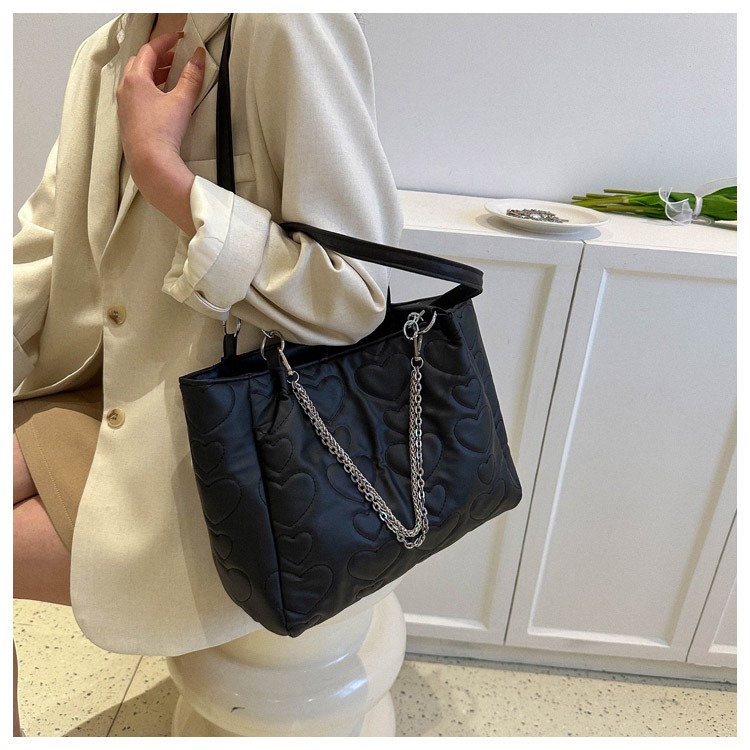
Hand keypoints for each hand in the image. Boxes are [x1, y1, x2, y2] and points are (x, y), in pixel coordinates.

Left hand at [116, 32, 205, 234]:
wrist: (150, 163)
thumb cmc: (161, 133)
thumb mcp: (182, 101)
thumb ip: (191, 78)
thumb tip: (198, 59)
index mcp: (135, 79)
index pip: (149, 51)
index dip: (164, 42)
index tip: (177, 39)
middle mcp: (125, 89)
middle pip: (139, 63)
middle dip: (158, 57)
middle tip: (175, 57)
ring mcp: (124, 106)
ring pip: (136, 80)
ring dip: (153, 74)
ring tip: (170, 76)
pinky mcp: (128, 121)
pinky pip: (136, 96)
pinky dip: (148, 89)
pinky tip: (161, 99)